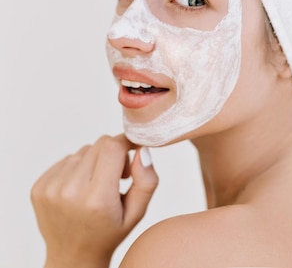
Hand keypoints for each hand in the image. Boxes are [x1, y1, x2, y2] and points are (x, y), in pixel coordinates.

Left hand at [31, 134, 158, 267]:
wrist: (73, 257)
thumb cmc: (108, 233)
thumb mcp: (137, 212)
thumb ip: (146, 181)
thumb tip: (142, 151)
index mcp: (97, 199)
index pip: (112, 147)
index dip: (127, 142)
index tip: (134, 149)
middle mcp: (70, 191)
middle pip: (98, 145)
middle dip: (114, 153)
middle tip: (119, 175)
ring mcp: (50, 189)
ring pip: (82, 151)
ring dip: (94, 161)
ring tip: (98, 184)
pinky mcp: (38, 187)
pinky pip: (66, 160)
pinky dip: (77, 168)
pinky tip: (81, 188)